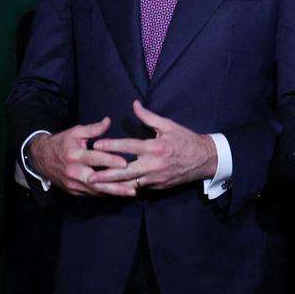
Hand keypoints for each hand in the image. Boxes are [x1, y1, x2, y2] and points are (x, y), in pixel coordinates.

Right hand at [30, 118, 135, 196]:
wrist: (41, 158)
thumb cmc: (62, 143)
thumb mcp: (76, 132)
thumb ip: (93, 129)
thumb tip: (108, 121)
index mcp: (75, 155)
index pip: (95, 159)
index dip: (110, 161)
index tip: (125, 163)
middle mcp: (74, 172)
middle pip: (97, 181)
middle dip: (115, 186)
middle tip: (133, 188)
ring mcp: (73, 184)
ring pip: (96, 190)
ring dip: (113, 192)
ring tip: (130, 193)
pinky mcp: (73, 191)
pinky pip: (91, 194)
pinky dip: (104, 194)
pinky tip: (118, 194)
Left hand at [89, 100, 218, 191]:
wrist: (204, 160)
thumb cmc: (185, 140)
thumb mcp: (168, 125)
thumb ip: (148, 117)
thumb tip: (134, 104)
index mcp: (154, 147)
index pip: (128, 147)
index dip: (111, 146)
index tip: (95, 146)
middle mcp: (153, 165)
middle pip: (125, 172)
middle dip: (106, 174)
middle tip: (89, 175)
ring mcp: (155, 179)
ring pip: (130, 184)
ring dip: (113, 185)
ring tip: (97, 186)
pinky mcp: (158, 187)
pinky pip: (139, 188)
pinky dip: (127, 188)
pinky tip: (114, 189)